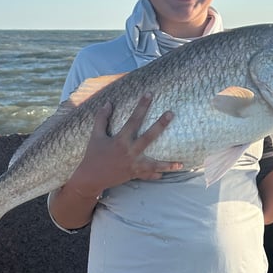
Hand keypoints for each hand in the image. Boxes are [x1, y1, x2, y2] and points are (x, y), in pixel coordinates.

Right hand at [67, 93, 181, 196]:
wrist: (91, 178)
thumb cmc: (93, 155)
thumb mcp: (95, 136)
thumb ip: (101, 119)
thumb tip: (107, 103)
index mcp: (120, 141)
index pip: (133, 120)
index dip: (141, 106)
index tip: (149, 94)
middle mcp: (129, 152)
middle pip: (149, 137)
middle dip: (160, 125)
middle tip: (171, 113)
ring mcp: (134, 165)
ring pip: (154, 164)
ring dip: (168, 164)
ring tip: (181, 164)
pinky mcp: (134, 174)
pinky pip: (148, 175)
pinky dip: (156, 175)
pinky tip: (165, 173)